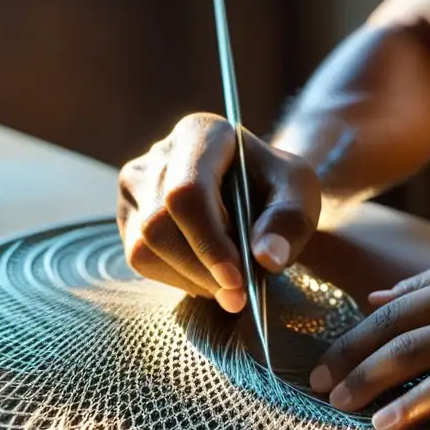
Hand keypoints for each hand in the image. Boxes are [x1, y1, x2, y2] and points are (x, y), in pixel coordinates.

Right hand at [117, 113, 320, 311]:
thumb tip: (267, 258)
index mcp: (201, 133)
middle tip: (239, 296)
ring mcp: (136, 185)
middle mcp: (158, 154)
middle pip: (159, 224)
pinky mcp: (130, 216)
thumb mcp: (300, 195)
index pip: (187, 193)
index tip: (237, 280)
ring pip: (144, 248)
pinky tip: (209, 276)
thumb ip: (289, 222)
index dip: (209, 242)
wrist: (258, 191)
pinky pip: (140, 260)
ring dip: (191, 279)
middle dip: (201, 269)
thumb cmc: (278, 188)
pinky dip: (178, 279)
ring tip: (230, 283)